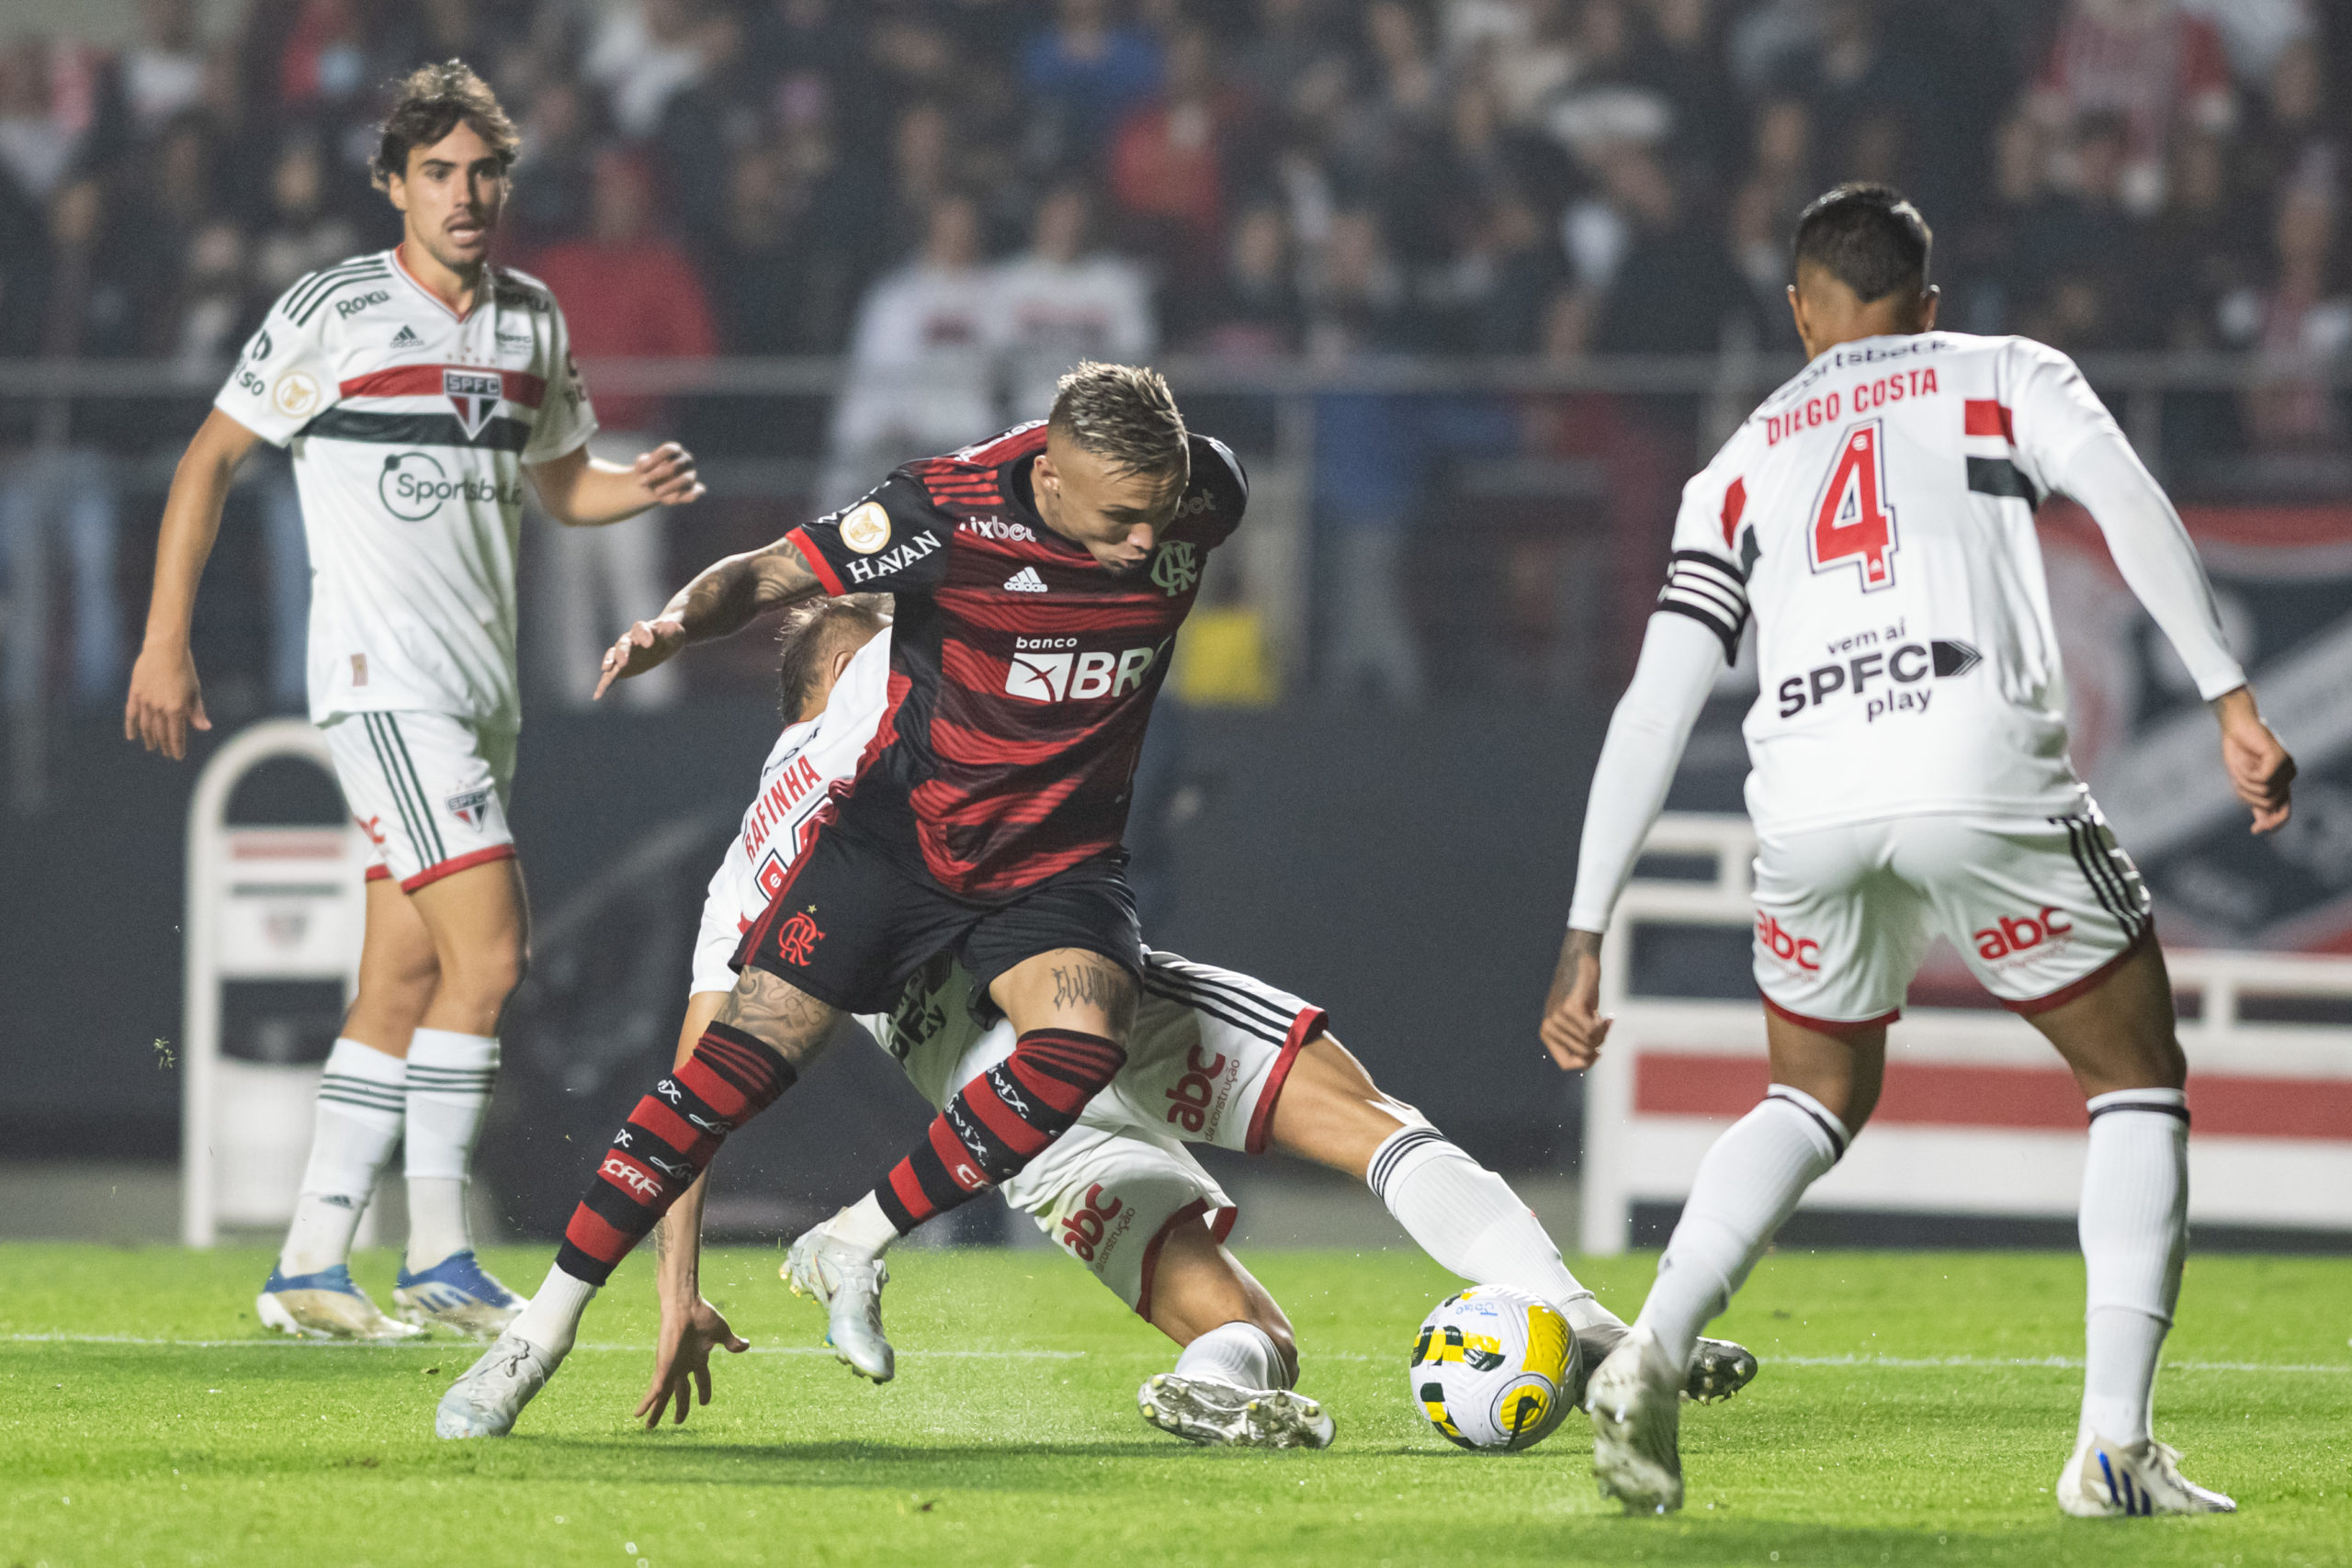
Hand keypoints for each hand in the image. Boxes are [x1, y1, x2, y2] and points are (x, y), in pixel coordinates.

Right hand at [124, 641, 210, 758]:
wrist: (165, 648)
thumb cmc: (185, 668)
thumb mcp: (194, 690)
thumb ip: (197, 711)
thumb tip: (205, 728)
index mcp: (176, 708)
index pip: (176, 735)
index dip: (177, 747)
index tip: (178, 756)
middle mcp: (159, 707)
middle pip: (160, 732)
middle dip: (164, 745)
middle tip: (166, 753)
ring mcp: (145, 701)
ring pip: (146, 726)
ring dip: (149, 738)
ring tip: (151, 747)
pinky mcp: (135, 693)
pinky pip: (131, 713)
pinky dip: (131, 726)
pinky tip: (132, 736)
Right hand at [594, 617, 686, 699]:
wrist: (663, 640)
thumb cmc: (669, 635)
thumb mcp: (675, 631)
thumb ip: (671, 628)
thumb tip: (670, 624)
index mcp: (642, 630)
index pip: (640, 629)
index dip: (643, 635)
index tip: (650, 643)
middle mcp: (629, 640)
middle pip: (623, 644)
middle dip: (622, 653)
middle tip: (623, 662)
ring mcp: (623, 653)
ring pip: (613, 657)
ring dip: (609, 663)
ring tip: (605, 670)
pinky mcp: (621, 667)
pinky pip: (611, 675)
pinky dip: (604, 684)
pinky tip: (598, 695)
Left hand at [634, 442, 704, 506]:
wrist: (649, 486)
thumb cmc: (645, 472)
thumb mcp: (640, 466)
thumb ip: (643, 464)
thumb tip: (648, 465)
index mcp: (675, 450)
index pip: (669, 450)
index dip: (656, 458)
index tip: (642, 467)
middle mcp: (686, 461)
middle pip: (674, 466)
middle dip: (657, 475)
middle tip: (641, 482)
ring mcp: (691, 476)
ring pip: (685, 480)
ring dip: (669, 487)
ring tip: (656, 493)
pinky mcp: (693, 491)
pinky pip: (693, 494)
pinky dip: (685, 497)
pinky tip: (673, 499)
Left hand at [636, 1295, 747, 1428]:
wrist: (684, 1306)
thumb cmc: (702, 1315)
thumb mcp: (721, 1332)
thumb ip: (732, 1342)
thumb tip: (746, 1346)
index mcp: (698, 1357)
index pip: (701, 1380)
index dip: (704, 1392)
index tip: (704, 1403)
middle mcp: (683, 1365)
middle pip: (680, 1393)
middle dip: (680, 1408)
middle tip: (677, 1421)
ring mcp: (672, 1368)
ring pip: (664, 1396)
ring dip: (657, 1412)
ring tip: (649, 1427)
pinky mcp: (663, 1369)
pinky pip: (654, 1391)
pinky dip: (647, 1403)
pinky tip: (638, 1414)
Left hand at [1538, 928, 1609, 1069]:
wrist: (1579, 960)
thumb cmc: (1582, 991)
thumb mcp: (1577, 1020)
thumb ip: (1579, 1039)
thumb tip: (1590, 1059)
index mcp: (1547, 1033)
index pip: (1566, 1064)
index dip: (1586, 1061)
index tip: (1598, 1051)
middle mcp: (1549, 1027)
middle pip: (1583, 1053)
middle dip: (1598, 1043)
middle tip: (1603, 1025)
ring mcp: (1558, 1018)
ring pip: (1590, 1042)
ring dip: (1602, 1032)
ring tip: (1601, 1017)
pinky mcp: (1570, 1008)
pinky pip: (1593, 1030)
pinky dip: (1603, 1025)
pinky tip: (1603, 1015)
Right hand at [2213, 686, 2293, 833]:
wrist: (2235, 726)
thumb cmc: (2238, 751)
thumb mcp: (2243, 782)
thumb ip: (2255, 801)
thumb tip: (2263, 826)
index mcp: (2280, 783)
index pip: (2284, 812)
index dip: (2273, 824)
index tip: (2255, 830)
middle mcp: (2287, 776)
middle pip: (2269, 804)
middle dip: (2247, 795)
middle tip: (2236, 778)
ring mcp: (2286, 767)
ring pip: (2265, 793)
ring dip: (2244, 783)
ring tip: (2239, 766)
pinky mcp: (2280, 759)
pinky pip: (2262, 779)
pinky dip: (2247, 774)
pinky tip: (2243, 762)